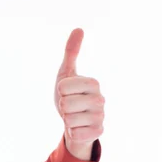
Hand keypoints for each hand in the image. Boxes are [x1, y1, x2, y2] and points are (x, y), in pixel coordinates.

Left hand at [55, 29, 104, 160]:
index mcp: (93, 83)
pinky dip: (72, 132)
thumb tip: (79, 28)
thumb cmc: (69, 95)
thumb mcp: (66, 73)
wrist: (75, 120)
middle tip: (70, 107)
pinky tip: (79, 128)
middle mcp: (100, 99)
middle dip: (62, 107)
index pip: (63, 86)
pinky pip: (75, 134)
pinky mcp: (98, 132)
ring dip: (67, 120)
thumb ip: (71, 52)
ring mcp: (101, 117)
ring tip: (74, 117)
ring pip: (69, 120)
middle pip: (65, 104)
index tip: (67, 93)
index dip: (60, 91)